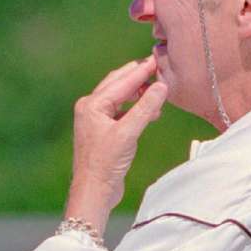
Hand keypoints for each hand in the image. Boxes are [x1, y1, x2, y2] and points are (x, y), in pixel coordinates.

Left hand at [65, 56, 167, 233]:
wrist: (93, 190)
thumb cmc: (106, 163)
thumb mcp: (128, 133)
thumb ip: (145, 108)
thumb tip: (161, 86)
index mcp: (92, 105)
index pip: (121, 81)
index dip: (141, 70)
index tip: (158, 60)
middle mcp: (90, 108)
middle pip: (118, 84)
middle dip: (138, 77)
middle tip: (158, 68)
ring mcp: (95, 120)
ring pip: (120, 98)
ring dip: (139, 94)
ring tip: (158, 93)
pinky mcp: (102, 131)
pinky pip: (121, 111)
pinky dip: (135, 109)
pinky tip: (150, 111)